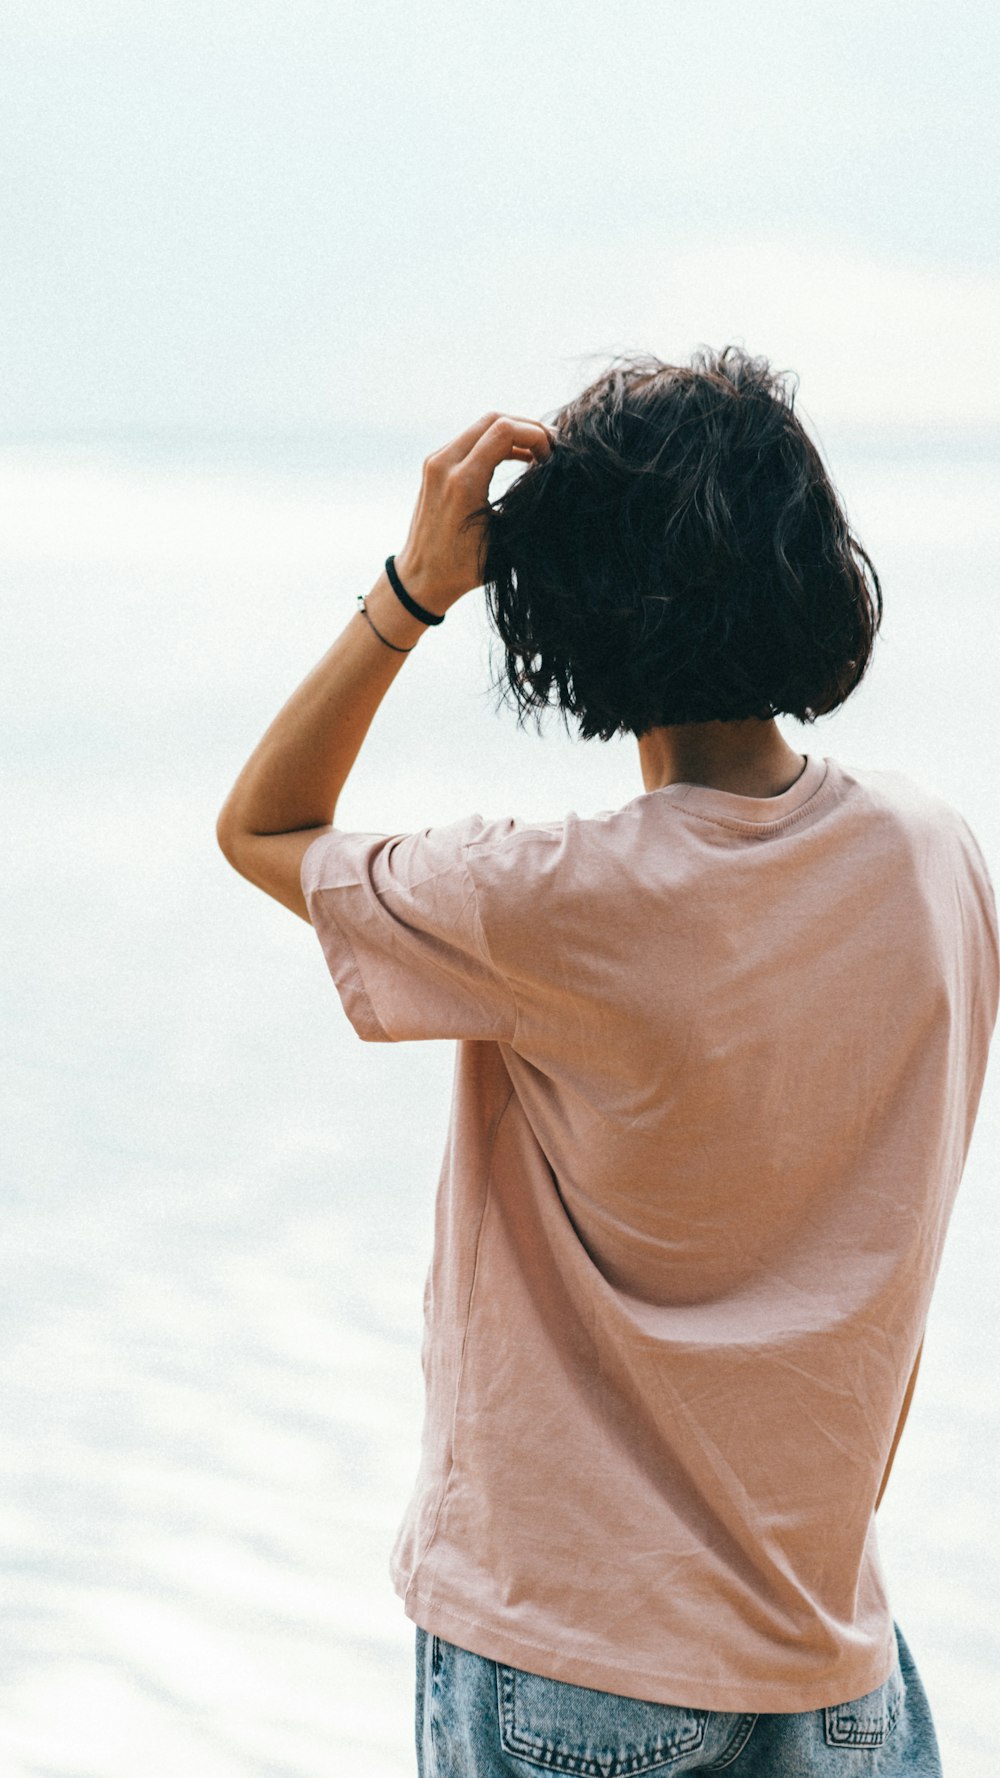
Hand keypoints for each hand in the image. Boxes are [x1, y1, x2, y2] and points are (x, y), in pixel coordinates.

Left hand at [393, 411, 555, 615]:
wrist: (421, 577)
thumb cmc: (465, 568)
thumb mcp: (504, 538)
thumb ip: (526, 503)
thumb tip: (556, 481)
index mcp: (463, 481)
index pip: (505, 430)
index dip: (536, 435)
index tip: (553, 456)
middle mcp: (445, 464)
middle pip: (494, 419)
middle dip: (528, 428)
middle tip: (551, 448)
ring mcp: (436, 462)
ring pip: (481, 426)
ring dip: (513, 433)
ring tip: (538, 453)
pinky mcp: (433, 466)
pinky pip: (470, 439)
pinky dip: (496, 442)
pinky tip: (518, 458)